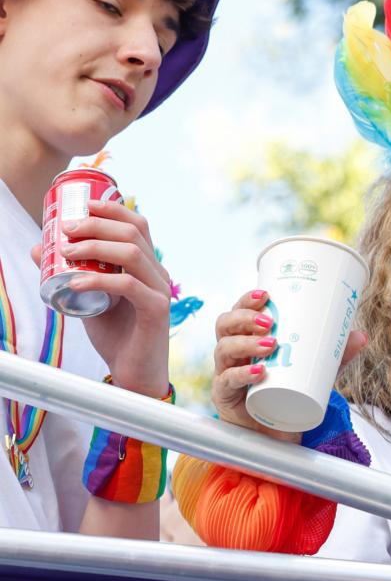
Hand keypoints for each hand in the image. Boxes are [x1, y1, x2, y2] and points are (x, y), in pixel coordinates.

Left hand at [33, 199, 170, 395]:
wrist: (134, 374)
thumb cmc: (116, 336)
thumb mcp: (87, 299)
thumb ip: (70, 274)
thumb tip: (39, 249)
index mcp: (147, 266)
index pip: (137, 225)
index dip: (112, 210)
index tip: (83, 205)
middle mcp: (158, 273)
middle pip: (133, 233)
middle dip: (97, 225)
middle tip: (66, 230)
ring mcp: (160, 291)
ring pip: (132, 254)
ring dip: (95, 248)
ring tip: (66, 252)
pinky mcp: (157, 310)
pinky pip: (129, 286)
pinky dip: (100, 280)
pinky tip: (76, 282)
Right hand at [211, 290, 365, 439]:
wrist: (277, 432)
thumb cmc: (290, 393)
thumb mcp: (317, 371)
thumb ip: (337, 355)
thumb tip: (362, 336)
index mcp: (248, 338)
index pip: (239, 312)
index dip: (247, 300)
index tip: (265, 294)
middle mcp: (232, 352)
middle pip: (224, 325)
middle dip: (244, 317)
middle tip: (269, 321)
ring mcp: (225, 373)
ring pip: (223, 349)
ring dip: (246, 342)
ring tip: (271, 344)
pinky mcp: (224, 396)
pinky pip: (226, 381)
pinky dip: (241, 374)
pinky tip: (258, 371)